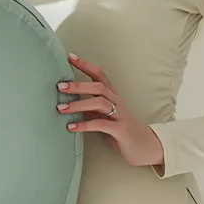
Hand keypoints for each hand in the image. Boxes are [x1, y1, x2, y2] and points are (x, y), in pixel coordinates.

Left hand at [56, 52, 165, 168]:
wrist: (143, 146)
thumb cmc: (119, 128)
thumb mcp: (103, 114)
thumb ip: (89, 107)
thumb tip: (67, 101)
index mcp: (112, 95)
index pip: (99, 75)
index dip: (85, 65)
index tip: (70, 57)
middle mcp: (116, 101)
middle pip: (98, 87)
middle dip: (78, 86)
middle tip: (60, 86)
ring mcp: (119, 115)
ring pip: (99, 103)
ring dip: (78, 105)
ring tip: (61, 108)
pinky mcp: (120, 129)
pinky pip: (101, 124)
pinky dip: (84, 125)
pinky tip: (71, 127)